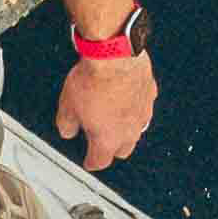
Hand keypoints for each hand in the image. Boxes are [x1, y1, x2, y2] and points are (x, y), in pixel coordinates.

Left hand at [55, 49, 154, 172]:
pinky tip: (126, 96)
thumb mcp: (67, 106)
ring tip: (113, 118)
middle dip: (112, 148)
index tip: (89, 161)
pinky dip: (134, 105)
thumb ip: (67, 124)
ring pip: (136, 129)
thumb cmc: (93, 80)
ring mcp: (143, 112)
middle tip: (101, 139)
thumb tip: (67, 130)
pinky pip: (143, 106)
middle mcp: (129, 130)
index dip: (92, 162)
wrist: (115, 56)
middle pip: (123, 150)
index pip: (100, 161)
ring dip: (125, 128)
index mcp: (108, 139)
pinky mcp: (150, 93)